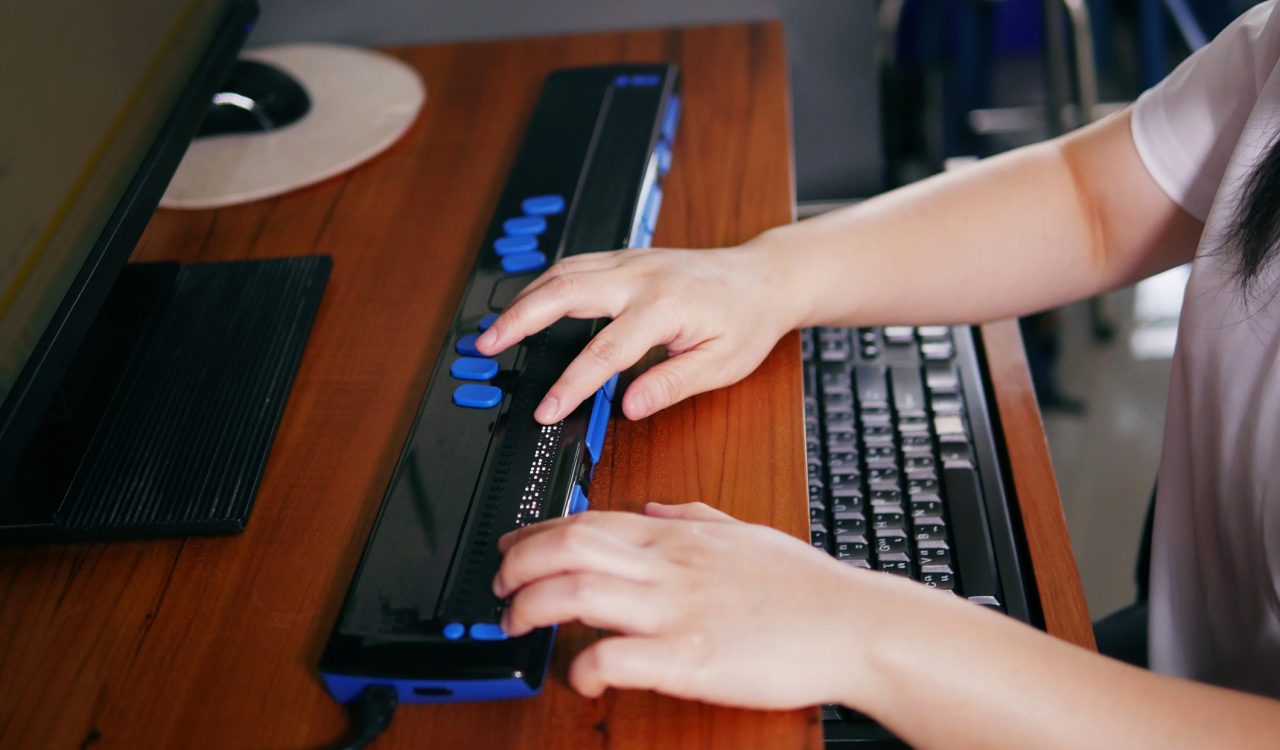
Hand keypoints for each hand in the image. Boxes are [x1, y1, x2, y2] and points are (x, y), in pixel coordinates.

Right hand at [473, 242, 804, 423]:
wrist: (764, 277)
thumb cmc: (746, 321)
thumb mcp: (720, 365)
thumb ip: (671, 385)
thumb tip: (629, 407)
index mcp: (665, 307)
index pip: (604, 351)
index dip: (571, 385)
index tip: (546, 409)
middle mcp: (641, 277)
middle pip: (565, 292)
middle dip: (520, 320)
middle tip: (487, 346)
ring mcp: (631, 261)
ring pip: (564, 271)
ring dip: (524, 298)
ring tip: (495, 329)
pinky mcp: (627, 257)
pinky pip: (575, 264)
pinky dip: (544, 283)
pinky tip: (528, 302)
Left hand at [492, 502, 918, 709]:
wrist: (851, 624)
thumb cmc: (803, 586)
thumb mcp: (743, 532)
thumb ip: (693, 516)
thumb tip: (653, 508)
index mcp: (678, 538)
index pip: (589, 521)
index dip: (537, 533)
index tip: (511, 548)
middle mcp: (669, 567)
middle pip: (570, 547)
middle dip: (519, 563)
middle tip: (499, 586)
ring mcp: (676, 611)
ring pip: (578, 592)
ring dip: (532, 608)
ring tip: (516, 625)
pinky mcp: (689, 658)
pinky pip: (616, 657)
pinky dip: (584, 667)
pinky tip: (579, 677)